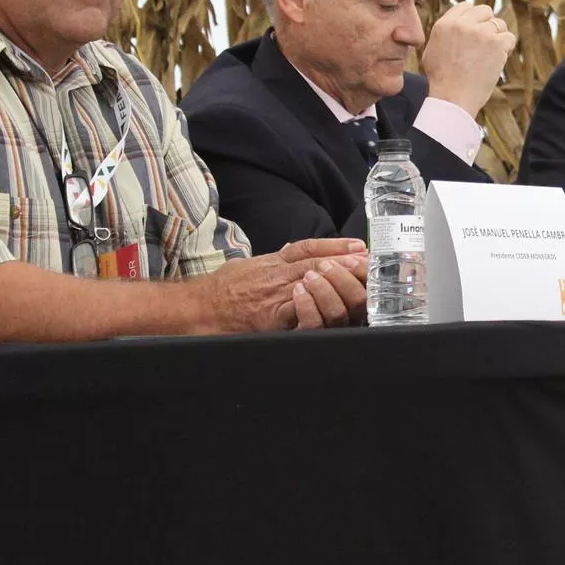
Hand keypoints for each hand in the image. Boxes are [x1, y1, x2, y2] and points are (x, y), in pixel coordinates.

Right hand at [200, 238, 368, 331]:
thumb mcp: (248, 266)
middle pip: (318, 262)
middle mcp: (276, 275)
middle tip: (369, 262)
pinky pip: (300, 312)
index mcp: (272, 262)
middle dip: (345, 262)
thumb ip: (273, 261)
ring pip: (313, 283)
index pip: (307, 247)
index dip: (335, 245)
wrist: (196, 310)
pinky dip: (317, 307)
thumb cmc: (220, 291)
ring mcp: (275, 296)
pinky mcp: (272, 319)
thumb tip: (293, 253)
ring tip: (359, 280)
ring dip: (338, 282)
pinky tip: (333, 305)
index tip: (358, 245)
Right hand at [421, 4, 514, 118]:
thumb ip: (444, 33)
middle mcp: (463, 24)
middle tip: (486, 42)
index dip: (473, 18)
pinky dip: (507, 48)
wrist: (453, 98)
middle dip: (487, 24)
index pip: (465, 6)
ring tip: (490, 54)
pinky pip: (509, 37)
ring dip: (498, 37)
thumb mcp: (432, 50)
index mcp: (445, 23)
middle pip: (485, 11)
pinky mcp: (496, 44)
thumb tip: (456, 23)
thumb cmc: (442, 80)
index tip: (476, 30)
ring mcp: (481, 33)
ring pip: (499, 24)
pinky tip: (498, 59)